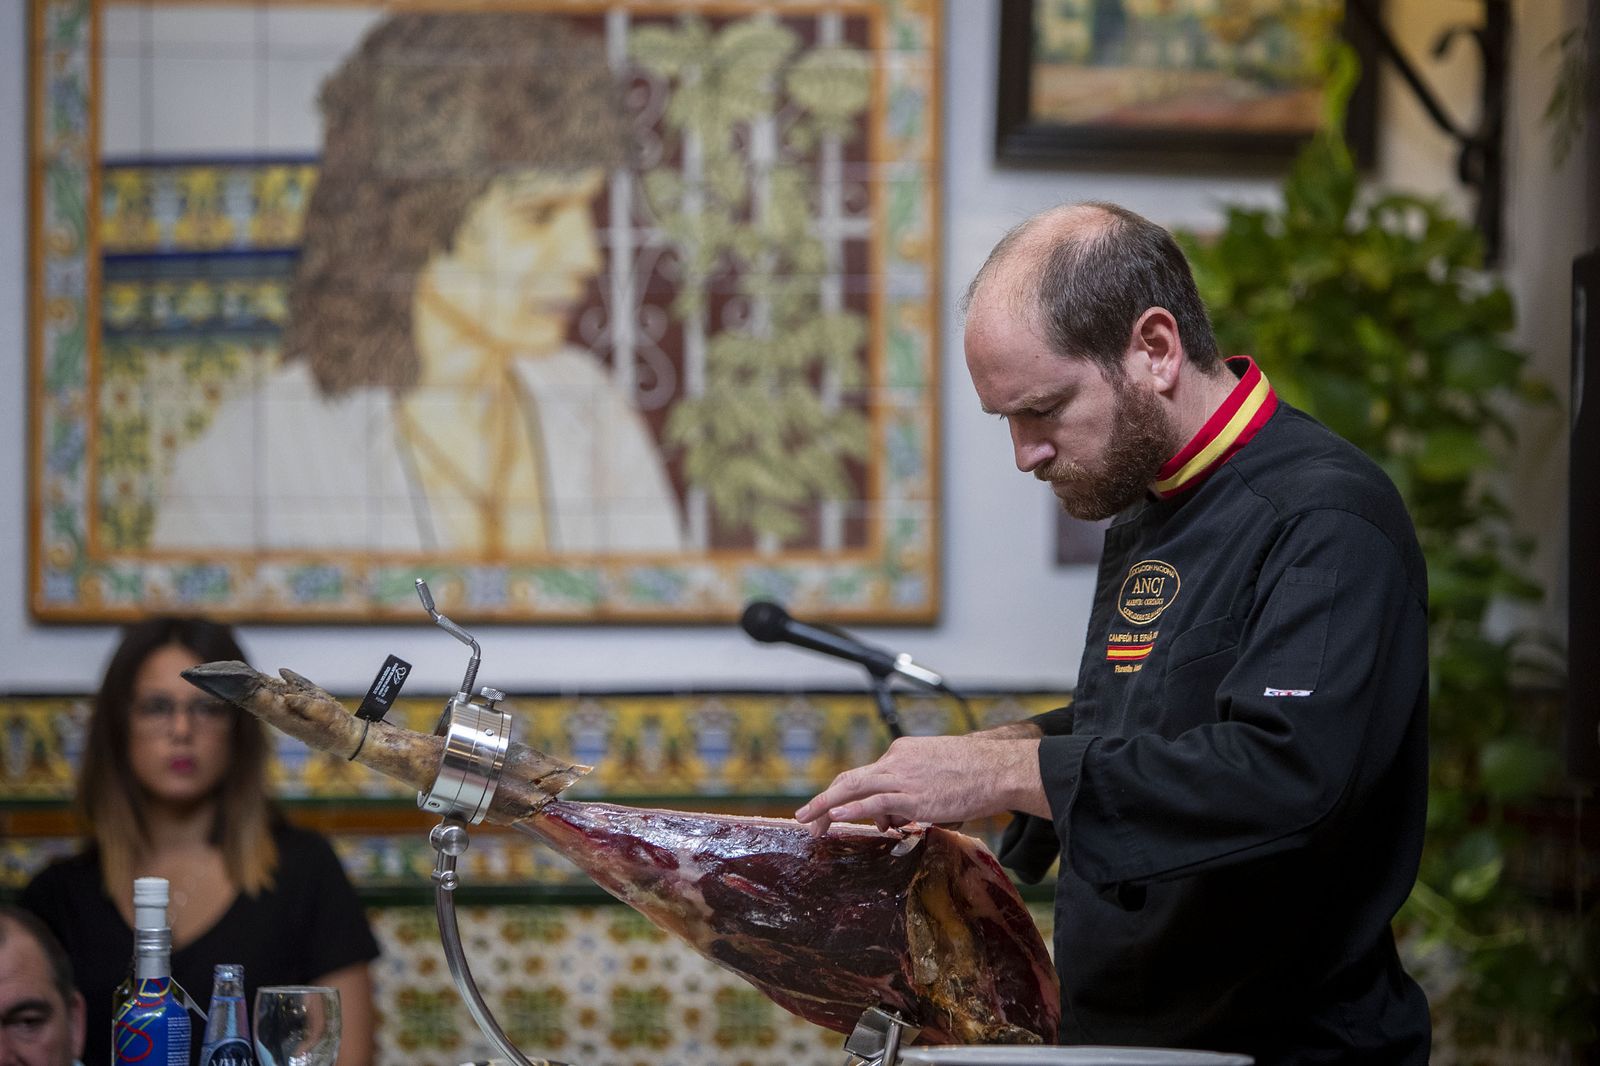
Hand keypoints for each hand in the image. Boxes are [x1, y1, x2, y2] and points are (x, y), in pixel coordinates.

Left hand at [793, 735, 1045, 836]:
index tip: (832, 813)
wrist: (998, 768)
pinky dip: (851, 809)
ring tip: (808, 823)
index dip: (845, 795)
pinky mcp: (914, 795)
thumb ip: (912, 793)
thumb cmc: (976, 774)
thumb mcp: (938, 775)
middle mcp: (897, 760)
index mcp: (903, 752)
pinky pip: (874, 801)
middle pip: (850, 779)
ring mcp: (904, 777)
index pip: (866, 775)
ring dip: (826, 806)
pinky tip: (834, 817)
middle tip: (804, 818)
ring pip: (854, 788)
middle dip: (824, 800)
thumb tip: (892, 819)